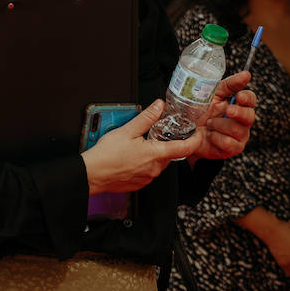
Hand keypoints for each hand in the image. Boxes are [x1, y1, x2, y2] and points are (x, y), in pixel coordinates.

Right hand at [81, 99, 200, 193]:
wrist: (92, 174)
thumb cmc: (106, 155)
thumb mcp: (128, 130)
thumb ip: (147, 118)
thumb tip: (158, 106)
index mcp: (155, 154)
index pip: (185, 148)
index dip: (195, 140)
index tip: (198, 134)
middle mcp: (154, 169)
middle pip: (170, 155)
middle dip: (166, 144)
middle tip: (155, 135)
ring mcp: (147, 178)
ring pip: (158, 163)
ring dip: (154, 154)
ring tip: (137, 147)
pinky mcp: (140, 184)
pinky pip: (148, 172)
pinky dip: (145, 164)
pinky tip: (132, 158)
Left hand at [194, 71, 255, 160]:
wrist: (187, 134)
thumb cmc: (200, 112)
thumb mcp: (212, 94)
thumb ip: (229, 85)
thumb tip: (246, 74)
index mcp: (238, 105)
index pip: (250, 99)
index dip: (247, 98)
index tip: (239, 96)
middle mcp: (242, 120)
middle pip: (250, 116)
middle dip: (238, 113)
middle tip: (227, 110)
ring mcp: (239, 136)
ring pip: (237, 130)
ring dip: (219, 125)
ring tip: (209, 124)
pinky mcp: (233, 149)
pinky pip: (228, 143)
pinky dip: (216, 138)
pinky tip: (210, 136)